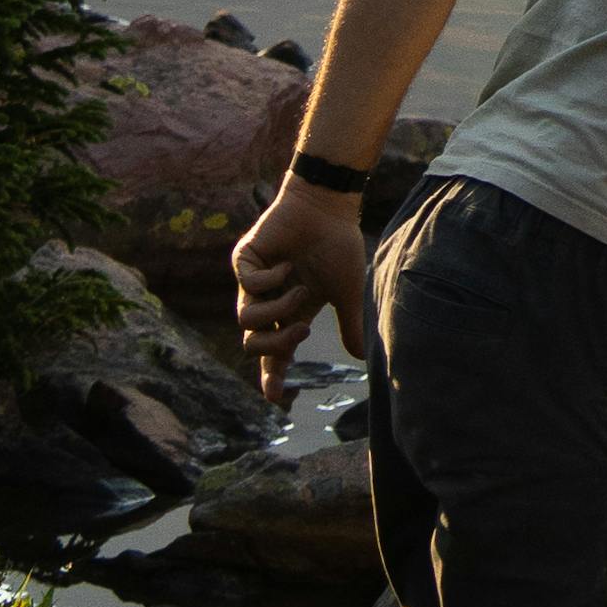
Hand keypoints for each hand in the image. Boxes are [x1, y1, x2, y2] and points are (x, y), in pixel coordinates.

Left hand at [229, 173, 378, 383]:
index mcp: (289, 313)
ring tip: (299, 290)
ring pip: (246, 319)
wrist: (329, 208)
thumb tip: (362, 357)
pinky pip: (248, 284)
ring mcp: (253, 281)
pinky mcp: (244, 260)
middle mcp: (268, 300)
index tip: (276, 398)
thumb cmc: (338, 247)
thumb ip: (350, 324)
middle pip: (253, 344)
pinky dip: (270, 280)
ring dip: (278, 310)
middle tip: (301, 331)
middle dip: (276, 346)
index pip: (275, 352)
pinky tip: (287, 265)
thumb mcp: (347, 293)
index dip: (273, 375)